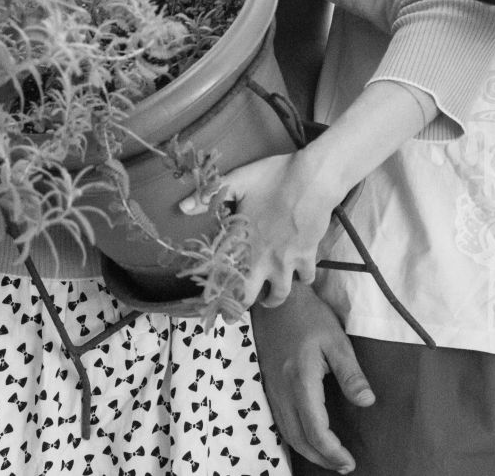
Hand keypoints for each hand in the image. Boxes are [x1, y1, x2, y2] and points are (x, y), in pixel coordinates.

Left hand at [180, 149, 338, 307]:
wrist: (312, 179)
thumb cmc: (273, 178)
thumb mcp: (237, 181)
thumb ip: (210, 196)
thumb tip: (181, 208)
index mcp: (242, 243)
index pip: (225, 278)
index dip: (216, 295)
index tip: (212, 304)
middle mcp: (263, 258)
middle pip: (249, 296)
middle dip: (238, 309)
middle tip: (232, 316)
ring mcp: (287, 260)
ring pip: (281, 294)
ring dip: (272, 299)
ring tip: (268, 299)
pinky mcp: (308, 255)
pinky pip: (306, 277)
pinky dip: (303, 279)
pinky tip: (299, 274)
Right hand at [252, 286, 371, 473]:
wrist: (275, 299)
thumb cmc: (308, 316)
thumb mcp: (336, 340)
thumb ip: (351, 374)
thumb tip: (367, 402)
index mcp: (301, 381)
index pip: (316, 430)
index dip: (333, 451)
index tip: (350, 461)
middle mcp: (283, 391)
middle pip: (299, 439)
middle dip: (322, 458)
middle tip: (343, 466)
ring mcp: (272, 389)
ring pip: (287, 433)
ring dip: (308, 451)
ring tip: (329, 458)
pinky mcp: (269, 385)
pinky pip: (280, 422)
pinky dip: (295, 438)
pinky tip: (308, 439)